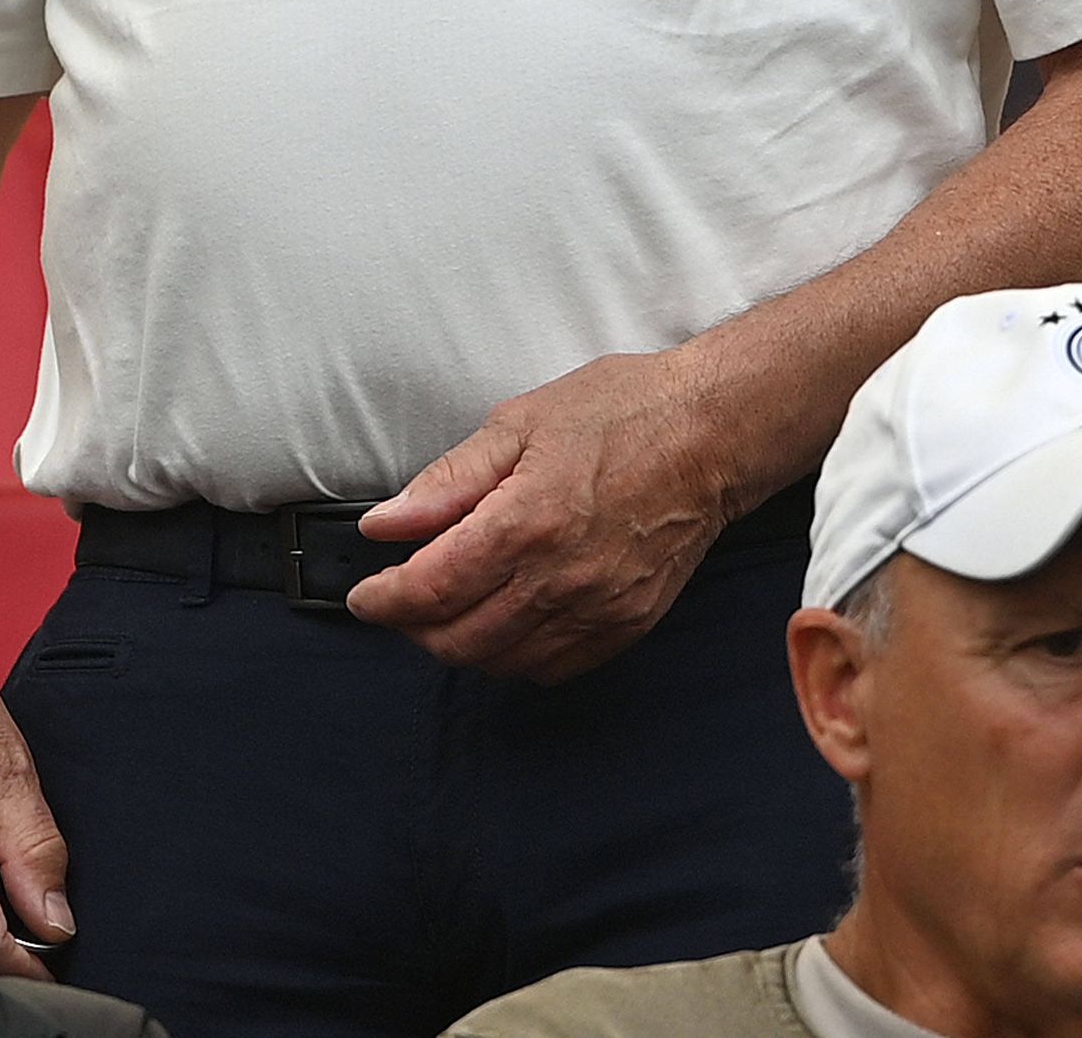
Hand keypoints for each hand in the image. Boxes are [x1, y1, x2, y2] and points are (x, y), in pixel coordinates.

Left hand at [344, 348, 739, 682]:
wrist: (713, 433)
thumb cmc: (624, 413)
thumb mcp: (520, 424)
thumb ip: (447, 482)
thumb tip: (385, 523)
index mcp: (526, 523)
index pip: (429, 590)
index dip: (384, 600)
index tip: (368, 594)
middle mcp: (560, 579)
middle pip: (457, 640)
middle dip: (414, 626)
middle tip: (404, 597)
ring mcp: (598, 609)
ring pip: (501, 662)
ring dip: (461, 643)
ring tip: (452, 607)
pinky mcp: (627, 624)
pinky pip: (552, 668)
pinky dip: (515, 656)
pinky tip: (507, 621)